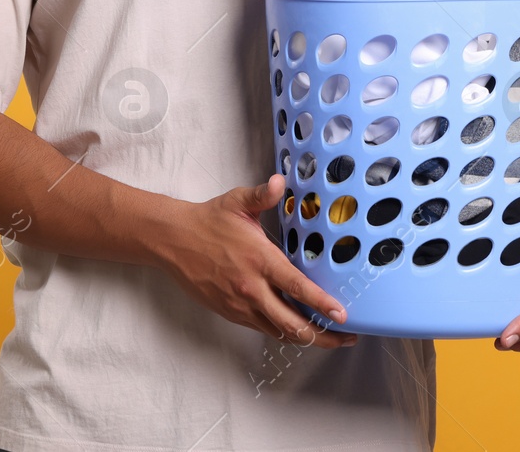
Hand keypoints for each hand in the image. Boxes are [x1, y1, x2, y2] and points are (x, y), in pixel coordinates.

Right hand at [157, 172, 358, 348]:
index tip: (342, 315)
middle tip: (346, 336)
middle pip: (293, 325)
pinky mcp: (230, 313)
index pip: (297, 287)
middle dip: (323, 336)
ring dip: (304, 338)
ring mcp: (240, 305)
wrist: (173, 240)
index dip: (322, 304)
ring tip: (327, 337)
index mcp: (260, 260)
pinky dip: (282, 331)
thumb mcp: (238, 202)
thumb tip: (280, 182)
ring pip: (278, 332)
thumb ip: (263, 195)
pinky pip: (262, 328)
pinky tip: (296, 328)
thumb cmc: (208, 220)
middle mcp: (252, 288)